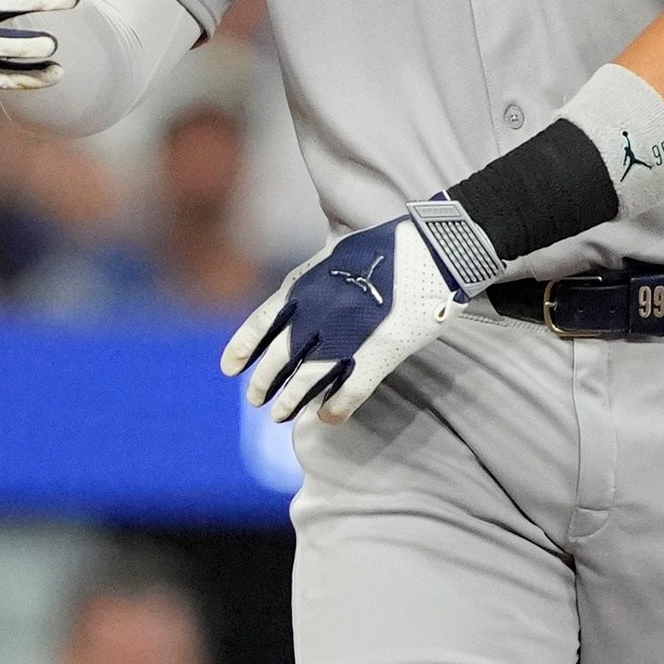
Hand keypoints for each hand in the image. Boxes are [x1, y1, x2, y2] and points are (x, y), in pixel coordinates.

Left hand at [223, 201, 497, 422]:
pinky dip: (335, 408)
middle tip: (256, 400)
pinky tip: (325, 418)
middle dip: (264, 382)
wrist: (434, 250)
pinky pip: (350, 391)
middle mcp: (318, 313)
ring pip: (308, 380)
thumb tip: (298, 281)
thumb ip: (315, 272)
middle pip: (280, 358)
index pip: (261, 324)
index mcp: (305, 285)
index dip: (243, 349)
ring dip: (291, 402)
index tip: (229, 369)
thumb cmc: (386, 245)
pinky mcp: (380, 353)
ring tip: (281, 415)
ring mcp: (348, 336)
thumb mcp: (337, 247)